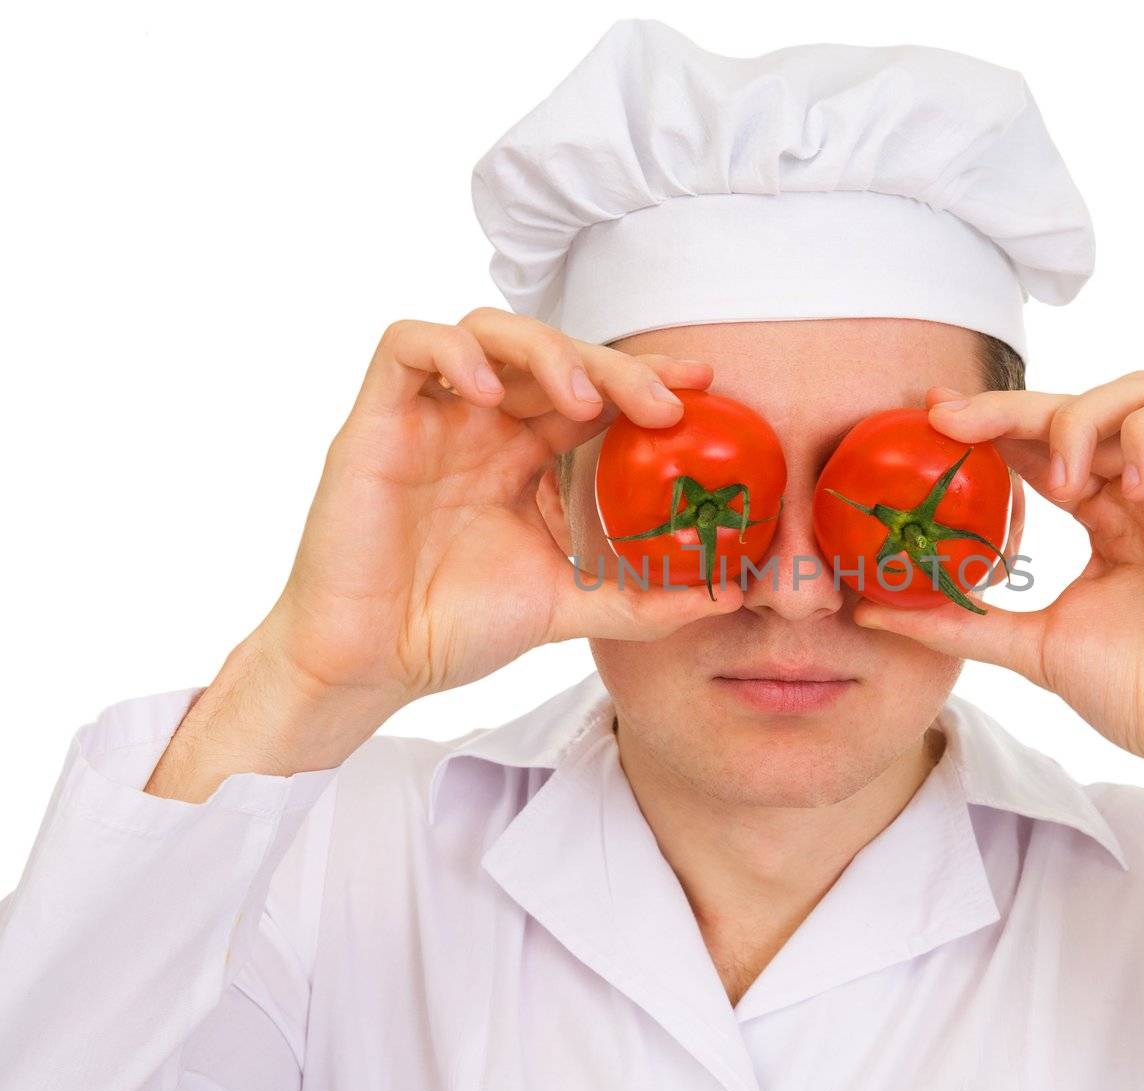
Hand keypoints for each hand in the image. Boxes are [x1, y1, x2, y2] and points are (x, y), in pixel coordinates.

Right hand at [252, 308, 742, 746]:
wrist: (372, 665)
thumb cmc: (454, 628)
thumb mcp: (570, 608)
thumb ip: (644, 601)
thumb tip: (729, 598)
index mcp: (525, 455)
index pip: (593, 390)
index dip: (645, 375)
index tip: (704, 381)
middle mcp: (481, 425)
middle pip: (553, 353)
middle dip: (614, 366)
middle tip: (663, 404)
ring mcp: (430, 417)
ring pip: (487, 330)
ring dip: (544, 351)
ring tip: (581, 400)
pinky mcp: (376, 421)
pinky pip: (406, 346)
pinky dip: (453, 352)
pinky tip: (488, 394)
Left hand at [850, 371, 1143, 790]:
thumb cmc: (1143, 695)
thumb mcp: (1032, 647)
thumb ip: (960, 622)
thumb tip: (871, 606)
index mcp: (1106, 515)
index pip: (1044, 443)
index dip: (991, 421)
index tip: (929, 417)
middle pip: (1083, 407)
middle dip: (1013, 405)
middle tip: (955, 423)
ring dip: (1085, 416)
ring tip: (1057, 476)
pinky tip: (1123, 482)